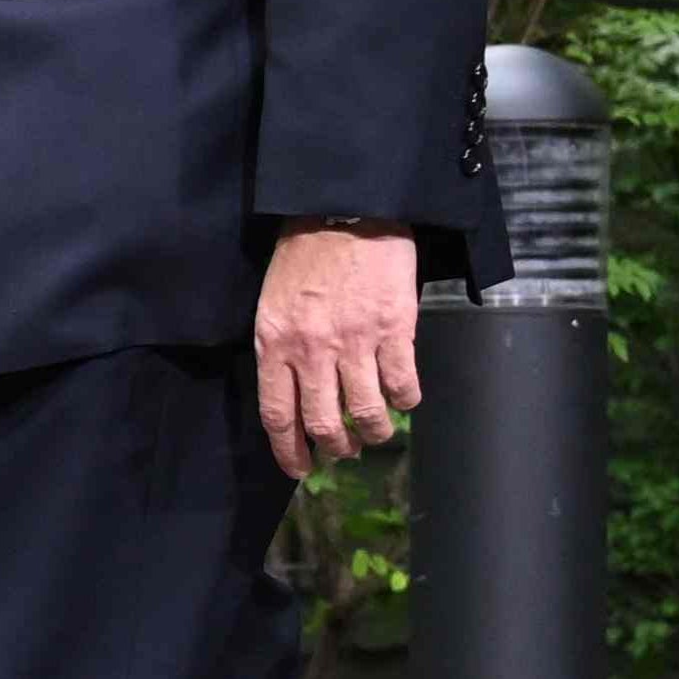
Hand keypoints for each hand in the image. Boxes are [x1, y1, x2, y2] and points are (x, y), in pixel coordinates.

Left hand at [254, 223, 423, 477]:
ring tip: (377, 432)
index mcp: (273, 343)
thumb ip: (280, 349)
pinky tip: (405, 399)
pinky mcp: (393, 328)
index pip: (278, 413)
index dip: (290, 450)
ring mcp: (354, 340)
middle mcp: (311, 349)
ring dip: (375, 432)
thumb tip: (296, 395)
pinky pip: (403, 383)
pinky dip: (406, 401)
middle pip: (324, 423)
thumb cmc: (304, 256)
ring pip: (367, 412)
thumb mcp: (272, 303)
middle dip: (336, 448)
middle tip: (344, 452)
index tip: (300, 468)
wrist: (346, 210)